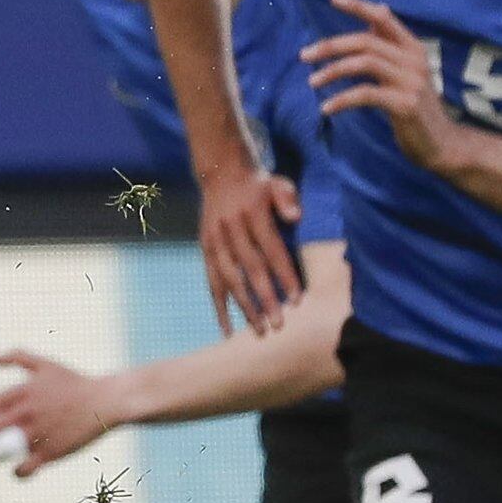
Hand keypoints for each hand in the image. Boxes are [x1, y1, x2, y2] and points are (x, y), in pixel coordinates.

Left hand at [0, 351, 119, 473]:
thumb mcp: (44, 364)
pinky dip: (17, 472)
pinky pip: (25, 468)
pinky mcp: (52, 451)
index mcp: (20, 392)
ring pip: (0, 451)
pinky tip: (18, 470)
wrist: (106, 401)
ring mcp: (38, 433)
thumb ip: (16, 357)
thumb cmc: (74, 382)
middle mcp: (25, 413)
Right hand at [195, 149, 304, 334]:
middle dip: (264, 299)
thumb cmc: (257, 183)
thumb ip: (287, 199)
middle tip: (278, 324)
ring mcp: (215, 241)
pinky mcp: (205, 248)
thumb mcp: (277, 183)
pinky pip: (211, 281)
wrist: (220, 172)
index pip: (270, 249)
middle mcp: (231, 230)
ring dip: (242, 306)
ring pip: (228, 279)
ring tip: (257, 330)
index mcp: (252, 215)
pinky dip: (218, 305)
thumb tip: (296, 217)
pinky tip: (226, 327)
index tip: (296, 299)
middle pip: (249, 269)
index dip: (283, 274)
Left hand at [307, 0, 463, 167]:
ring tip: (312, 81)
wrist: (441, 144)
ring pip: (364, 63)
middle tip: (305, 56)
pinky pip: (365, 94)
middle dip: (331, 46)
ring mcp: (411, 82)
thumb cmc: (415, 106)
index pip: (385, 19)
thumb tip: (378, 9)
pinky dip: (341, 99)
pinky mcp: (404, 104)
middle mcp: (414, 60)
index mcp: (413, 48)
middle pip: (366, 41)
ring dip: (332, 71)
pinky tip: (326, 108)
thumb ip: (390, 44)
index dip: (359, 6)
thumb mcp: (406, 71)